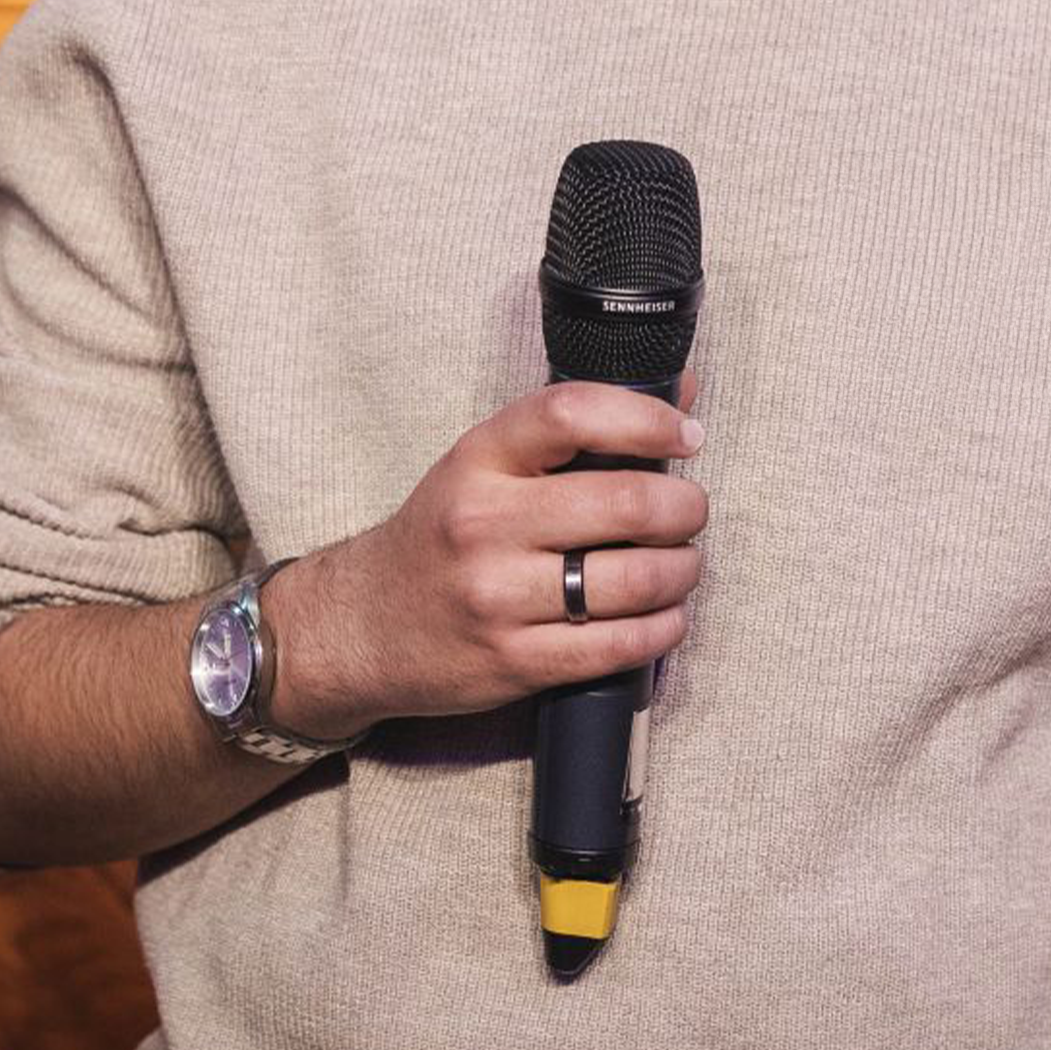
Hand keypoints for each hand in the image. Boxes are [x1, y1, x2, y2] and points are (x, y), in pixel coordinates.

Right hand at [273, 363, 705, 735]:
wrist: (359, 627)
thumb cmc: (439, 536)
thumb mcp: (484, 466)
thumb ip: (574, 430)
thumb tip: (683, 388)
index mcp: (479, 458)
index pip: (572, 412)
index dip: (647, 419)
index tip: (685, 436)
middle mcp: (484, 522)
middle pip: (624, 503)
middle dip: (684, 508)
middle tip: (690, 512)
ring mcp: (497, 596)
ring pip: (632, 580)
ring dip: (682, 571)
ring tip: (683, 565)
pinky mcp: (513, 661)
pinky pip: (616, 647)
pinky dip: (661, 630)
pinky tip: (666, 616)